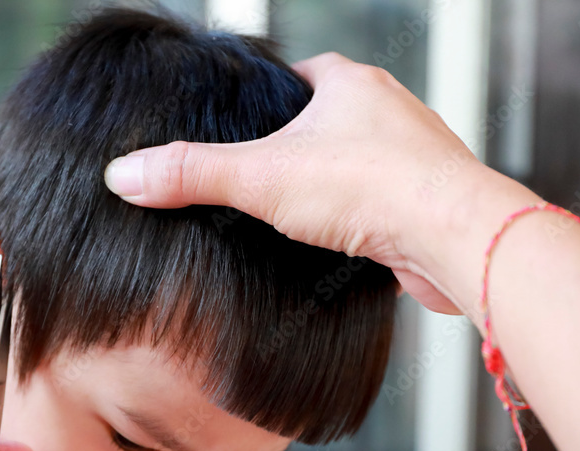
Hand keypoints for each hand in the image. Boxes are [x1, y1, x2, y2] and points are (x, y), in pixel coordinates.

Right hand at [103, 52, 499, 313]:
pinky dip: (362, 221)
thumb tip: (125, 174)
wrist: (454, 235)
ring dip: (335, 186)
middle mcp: (391, 111)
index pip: (302, 75)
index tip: (246, 126)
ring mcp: (416, 157)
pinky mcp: (429, 202)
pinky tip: (341, 244)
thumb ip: (193, 174)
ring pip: (362, 164)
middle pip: (332, 120)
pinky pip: (386, 205)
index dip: (270, 100)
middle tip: (264, 177)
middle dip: (300, 147)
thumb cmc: (375, 188)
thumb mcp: (261, 177)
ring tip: (299, 214)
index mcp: (352, 84)